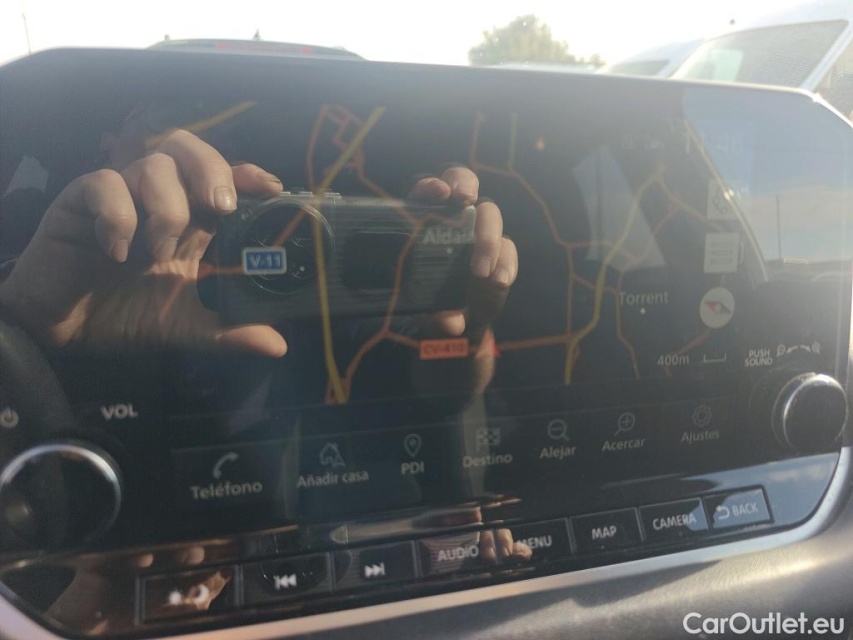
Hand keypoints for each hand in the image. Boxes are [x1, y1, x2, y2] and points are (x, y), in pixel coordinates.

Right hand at [0, 130, 286, 355]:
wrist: (61, 331)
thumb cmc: (124, 317)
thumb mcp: (184, 327)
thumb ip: (228, 332)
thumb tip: (279, 346)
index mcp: (191, 223)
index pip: (223, 180)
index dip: (247, 175)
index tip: (272, 188)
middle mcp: (159, 201)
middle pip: (189, 152)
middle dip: (211, 171)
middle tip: (220, 207)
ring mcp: (121, 197)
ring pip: (153, 164)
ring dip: (166, 207)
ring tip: (158, 254)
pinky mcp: (80, 202)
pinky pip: (104, 184)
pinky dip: (117, 214)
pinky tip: (117, 252)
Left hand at [408, 165, 517, 337]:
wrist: (458, 324)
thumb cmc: (430, 305)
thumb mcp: (425, 311)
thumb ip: (433, 315)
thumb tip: (449, 323)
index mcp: (423, 221)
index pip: (425, 191)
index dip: (430, 186)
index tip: (437, 193)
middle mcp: (453, 218)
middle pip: (462, 184)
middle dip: (464, 184)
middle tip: (465, 201)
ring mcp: (479, 232)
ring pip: (490, 214)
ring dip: (486, 238)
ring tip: (480, 272)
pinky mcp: (501, 252)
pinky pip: (508, 248)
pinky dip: (506, 264)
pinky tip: (500, 281)